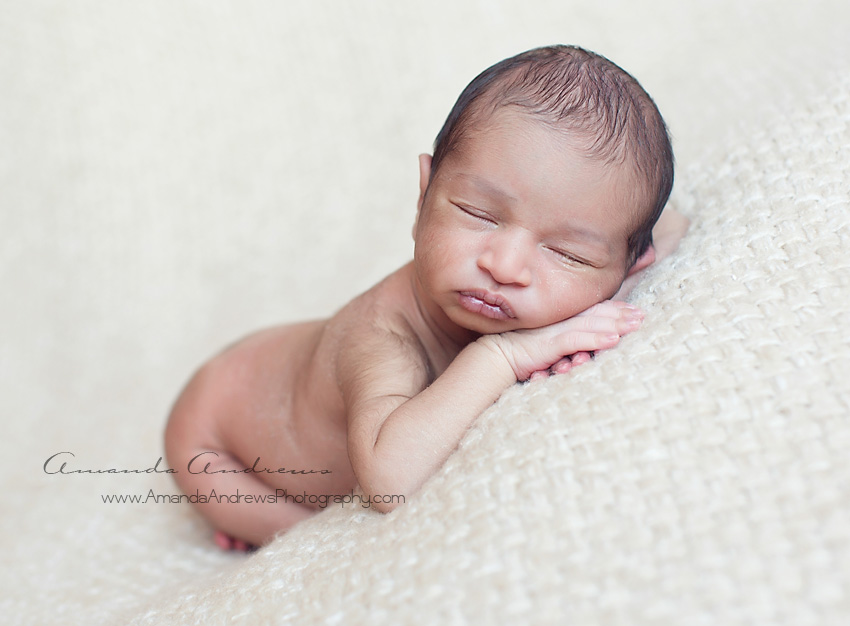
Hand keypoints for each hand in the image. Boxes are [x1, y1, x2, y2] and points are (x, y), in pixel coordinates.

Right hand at [479, 300, 643, 381]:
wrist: (494, 358)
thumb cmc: (518, 354)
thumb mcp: (545, 345)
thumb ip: (564, 342)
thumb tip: (579, 350)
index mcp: (559, 320)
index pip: (591, 311)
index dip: (613, 310)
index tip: (632, 311)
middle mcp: (560, 321)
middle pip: (596, 314)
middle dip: (621, 314)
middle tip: (642, 316)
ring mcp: (555, 331)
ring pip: (591, 324)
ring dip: (615, 324)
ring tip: (635, 325)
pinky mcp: (550, 344)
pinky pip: (577, 340)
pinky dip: (596, 340)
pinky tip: (614, 340)